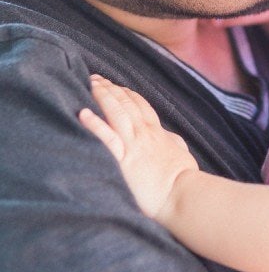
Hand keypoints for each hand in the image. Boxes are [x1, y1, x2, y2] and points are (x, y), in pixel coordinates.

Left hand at [80, 75, 198, 221]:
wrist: (182, 194)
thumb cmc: (182, 178)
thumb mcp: (181, 153)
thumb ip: (171, 141)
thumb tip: (168, 136)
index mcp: (157, 132)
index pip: (140, 105)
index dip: (127, 93)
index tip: (116, 85)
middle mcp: (143, 134)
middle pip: (125, 103)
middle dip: (110, 88)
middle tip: (96, 78)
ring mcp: (133, 145)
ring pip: (116, 113)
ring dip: (102, 96)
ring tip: (90, 84)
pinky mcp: (124, 160)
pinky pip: (107, 138)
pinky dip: (95, 124)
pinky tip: (83, 113)